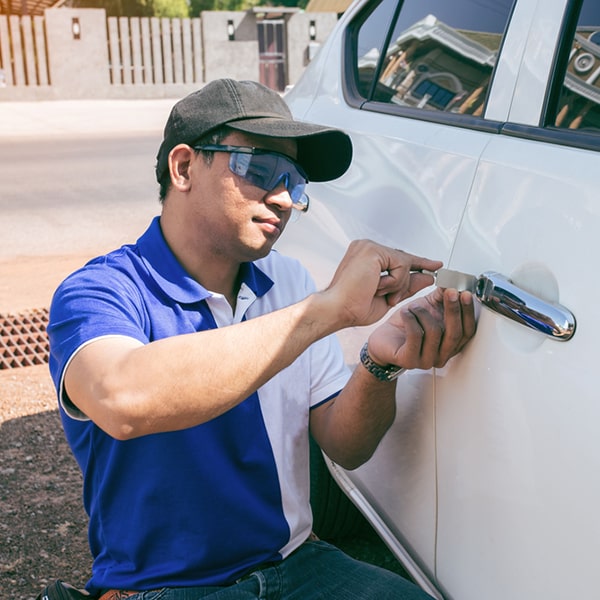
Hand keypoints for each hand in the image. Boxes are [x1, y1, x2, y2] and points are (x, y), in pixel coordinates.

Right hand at [324, 240, 441, 327]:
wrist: (338, 310)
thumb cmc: (354, 307)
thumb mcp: (389, 296)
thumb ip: (407, 285)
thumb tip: (428, 277)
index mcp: (366, 257)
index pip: (397, 257)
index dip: (417, 263)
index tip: (435, 265)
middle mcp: (366, 248)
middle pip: (403, 260)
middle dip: (404, 281)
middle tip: (385, 293)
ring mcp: (368, 246)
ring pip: (404, 263)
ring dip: (397, 284)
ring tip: (376, 292)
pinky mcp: (373, 250)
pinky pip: (401, 265)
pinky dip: (394, 281)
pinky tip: (376, 286)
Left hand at [367, 287, 475, 369]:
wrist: (382, 341)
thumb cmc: (405, 327)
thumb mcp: (427, 308)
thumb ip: (441, 298)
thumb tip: (453, 284)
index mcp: (449, 345)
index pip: (468, 331)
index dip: (468, 312)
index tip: (466, 293)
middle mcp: (441, 356)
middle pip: (455, 334)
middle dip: (453, 310)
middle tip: (449, 292)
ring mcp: (426, 361)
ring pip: (435, 332)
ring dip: (424, 313)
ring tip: (413, 306)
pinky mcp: (409, 360)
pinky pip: (416, 335)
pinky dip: (411, 319)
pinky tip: (406, 312)